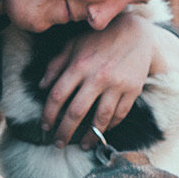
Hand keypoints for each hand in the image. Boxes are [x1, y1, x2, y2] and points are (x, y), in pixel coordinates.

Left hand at [40, 14, 178, 145]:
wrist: (137, 32)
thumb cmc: (100, 39)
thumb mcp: (74, 44)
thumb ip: (56, 65)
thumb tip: (41, 87)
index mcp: (79, 65)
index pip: (57, 96)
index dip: (48, 114)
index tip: (45, 126)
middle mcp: (97, 76)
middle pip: (76, 112)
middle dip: (64, 132)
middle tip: (58, 144)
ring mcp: (117, 85)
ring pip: (100, 119)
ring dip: (90, 136)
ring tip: (83, 145)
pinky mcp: (133, 90)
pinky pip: (119, 115)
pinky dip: (110, 126)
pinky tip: (102, 131)